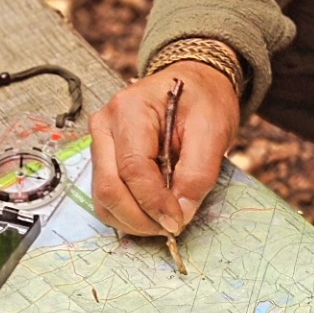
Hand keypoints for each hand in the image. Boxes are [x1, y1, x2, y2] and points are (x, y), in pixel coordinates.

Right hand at [89, 62, 239, 235]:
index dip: (154, 203)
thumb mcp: (213, 130)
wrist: (194, 84)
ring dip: (132, 220)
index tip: (178, 223)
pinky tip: (153, 211)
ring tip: (165, 220)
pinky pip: (107, 195)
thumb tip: (180, 213)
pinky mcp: (103, 157)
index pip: (133, 168)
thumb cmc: (203, 101)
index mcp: (130, 109)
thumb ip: (198, 172)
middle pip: (109, 187)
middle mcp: (105, 124)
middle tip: (171, 228)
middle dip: (140, 218)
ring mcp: (100, 141)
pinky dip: (128, 212)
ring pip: (103, 197)